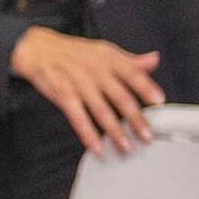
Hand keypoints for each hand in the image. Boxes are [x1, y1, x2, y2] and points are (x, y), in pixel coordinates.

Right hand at [10, 24, 166, 152]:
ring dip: (115, 132)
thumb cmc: (75, 53)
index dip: (146, 88)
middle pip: (120, 97)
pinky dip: (88, 135)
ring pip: (101, 112)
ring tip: (127, 147)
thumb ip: (130, 61)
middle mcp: (96, 71)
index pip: (132, 74)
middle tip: (147, 136)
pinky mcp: (63, 96)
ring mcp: (79, 85)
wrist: (39, 50)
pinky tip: (97, 148)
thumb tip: (155, 60)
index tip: (159, 102)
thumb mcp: (104, 51)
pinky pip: (78, 118)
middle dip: (135, 119)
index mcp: (110, 59)